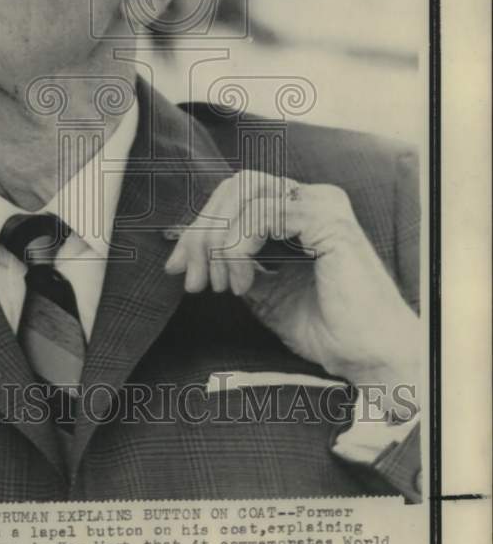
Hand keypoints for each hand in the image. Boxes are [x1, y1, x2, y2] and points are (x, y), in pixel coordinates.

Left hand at [165, 171, 419, 400]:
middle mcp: (311, 197)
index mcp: (299, 209)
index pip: (236, 194)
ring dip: (219, 241)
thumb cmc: (324, 327)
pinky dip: (240, 248)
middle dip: (203, 230)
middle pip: (236, 186)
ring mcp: (322, 204)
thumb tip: (184, 251)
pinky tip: (242, 283)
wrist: (366, 357)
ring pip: (245, 195)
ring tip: (220, 285)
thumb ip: (231, 263)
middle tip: (191, 277)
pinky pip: (263, 215)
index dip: (201, 225)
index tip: (177, 267)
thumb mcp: (262, 290)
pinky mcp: (328, 220)